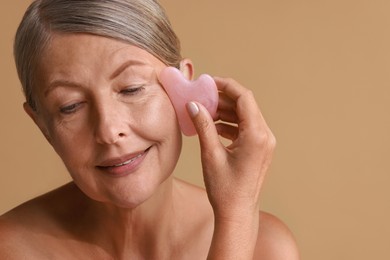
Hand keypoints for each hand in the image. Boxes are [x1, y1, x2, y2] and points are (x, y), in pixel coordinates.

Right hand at [186, 77, 275, 220]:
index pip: (244, 98)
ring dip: (225, 111)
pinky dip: (229, 124)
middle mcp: (265, 136)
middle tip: (202, 96)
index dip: (226, 86)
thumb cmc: (225, 189)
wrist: (237, 213)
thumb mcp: (211, 155)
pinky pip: (245, 128)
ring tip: (204, 111)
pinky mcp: (259, 149)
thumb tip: (193, 105)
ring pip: (244, 116)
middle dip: (223, 99)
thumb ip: (203, 127)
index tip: (209, 82)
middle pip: (245, 105)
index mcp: (257, 136)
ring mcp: (264, 143)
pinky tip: (213, 126)